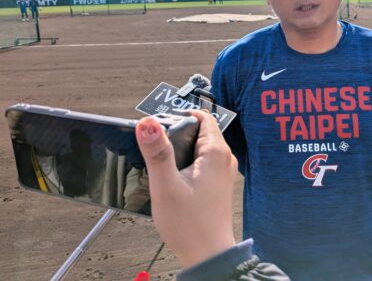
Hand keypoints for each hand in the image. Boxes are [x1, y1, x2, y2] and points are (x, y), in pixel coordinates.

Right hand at [135, 110, 237, 267]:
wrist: (207, 255)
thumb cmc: (190, 226)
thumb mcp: (166, 186)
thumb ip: (157, 153)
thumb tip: (147, 123)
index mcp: (216, 152)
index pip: (201, 116)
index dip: (179, 116)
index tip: (159, 126)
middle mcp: (224, 158)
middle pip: (199, 130)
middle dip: (176, 133)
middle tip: (156, 148)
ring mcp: (222, 170)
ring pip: (199, 146)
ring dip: (179, 149)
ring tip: (161, 164)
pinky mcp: (217, 182)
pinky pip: (201, 161)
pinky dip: (185, 163)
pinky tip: (171, 177)